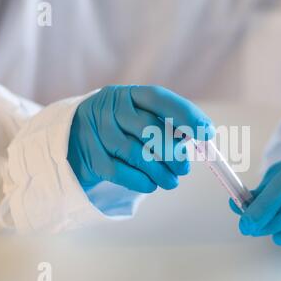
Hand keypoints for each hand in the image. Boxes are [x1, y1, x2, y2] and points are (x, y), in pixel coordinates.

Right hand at [67, 85, 213, 192]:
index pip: (159, 99)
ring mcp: (97, 132)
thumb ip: (165, 124)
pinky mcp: (90, 157)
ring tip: (171, 182)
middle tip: (183, 168)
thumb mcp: (138, 118)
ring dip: (160, 172)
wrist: (73, 141)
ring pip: (137, 154)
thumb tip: (199, 139)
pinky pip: (120, 172)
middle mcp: (110, 109)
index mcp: (128, 95)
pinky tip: (151, 185)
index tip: (206, 132)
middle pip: (149, 130)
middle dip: (173, 153)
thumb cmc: (119, 130)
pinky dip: (141, 181)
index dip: (185, 115)